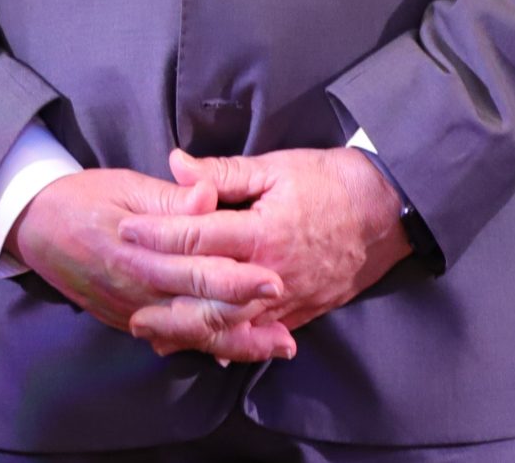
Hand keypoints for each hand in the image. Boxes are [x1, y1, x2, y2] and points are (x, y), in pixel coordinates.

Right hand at [10, 167, 293, 361]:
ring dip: (236, 342)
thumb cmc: (82, 198)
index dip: (237, 280)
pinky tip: (235, 349)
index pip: (196, 271)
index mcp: (138, 254)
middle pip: (200, 312)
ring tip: (278, 344)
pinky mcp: (128, 320)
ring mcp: (132, 311)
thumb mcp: (124, 186)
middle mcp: (137, 291)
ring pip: (191, 334)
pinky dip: (206, 346)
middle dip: (248, 316)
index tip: (274, 280)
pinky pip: (173, 339)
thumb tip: (209, 198)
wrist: (34, 226)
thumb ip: (169, 199)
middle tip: (288, 317)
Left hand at [120, 148, 410, 342]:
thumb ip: (223, 171)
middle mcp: (271, 272)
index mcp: (261, 232)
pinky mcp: (305, 311)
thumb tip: (176, 164)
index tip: (126, 232)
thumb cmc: (330, 181)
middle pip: (209, 296)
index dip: (158, 234)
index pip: (197, 237)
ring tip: (159, 336)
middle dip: (167, 302)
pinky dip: (235, 344)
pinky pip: (265, 335)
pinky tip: (211, 350)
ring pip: (234, 325)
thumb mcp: (276, 166)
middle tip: (131, 307)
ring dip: (194, 331)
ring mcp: (290, 298)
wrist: (388, 210)